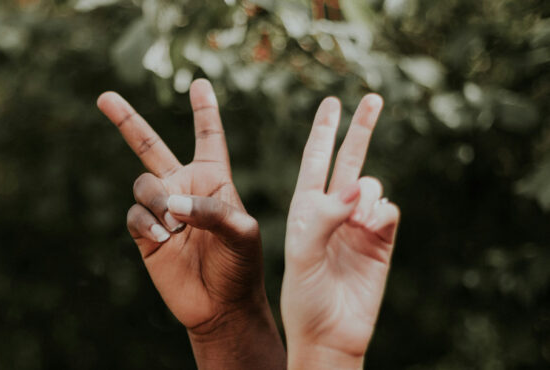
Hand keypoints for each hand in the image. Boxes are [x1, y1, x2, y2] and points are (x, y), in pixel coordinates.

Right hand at [98, 79, 284, 369]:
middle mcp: (183, 188)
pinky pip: (134, 215)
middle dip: (126, 120)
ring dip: (158, 202)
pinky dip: (148, 225)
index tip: (199, 83)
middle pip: (149, 146)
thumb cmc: (241, 266)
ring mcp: (161, 211)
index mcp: (213, 179)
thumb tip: (170, 204)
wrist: (220, 306)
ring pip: (142, 185)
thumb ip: (211, 210)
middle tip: (104, 97)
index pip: (208, 136)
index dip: (204, 110)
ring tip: (176, 228)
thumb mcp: (242, 233)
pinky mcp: (145, 234)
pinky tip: (165, 241)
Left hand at [281, 95, 399, 369]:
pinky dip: (382, 214)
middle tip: (373, 98)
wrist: (330, 331)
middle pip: (349, 160)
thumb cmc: (304, 295)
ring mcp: (359, 223)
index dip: (323, 131)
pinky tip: (372, 229)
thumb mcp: (302, 253)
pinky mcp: (382, 239)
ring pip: (373, 185)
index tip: (331, 102)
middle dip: (360, 129)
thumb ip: (325, 216)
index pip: (315, 160)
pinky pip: (389, 209)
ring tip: (356, 222)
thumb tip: (360, 187)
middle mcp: (333, 210)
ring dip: (367, 195)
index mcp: (305, 208)